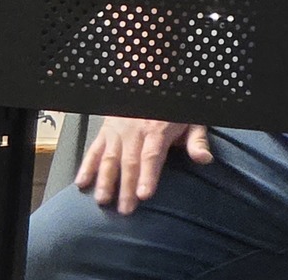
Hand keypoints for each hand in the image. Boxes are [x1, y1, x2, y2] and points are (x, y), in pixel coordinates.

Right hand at [75, 116, 212, 213]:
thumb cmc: (174, 106)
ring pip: (110, 157)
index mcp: (158, 129)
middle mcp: (135, 130)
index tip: (144, 194)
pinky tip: (82, 182)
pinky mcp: (106, 130)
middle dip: (126, 187)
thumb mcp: (192, 118)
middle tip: (125, 209)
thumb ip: (196, 140)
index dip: (148, 175)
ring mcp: (118, 130)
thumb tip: (205, 160)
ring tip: (102, 200)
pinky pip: (94, 148)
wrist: (152, 79)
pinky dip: (87, 165)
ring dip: (105, 180)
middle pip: (130, 162)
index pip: (152, 155)